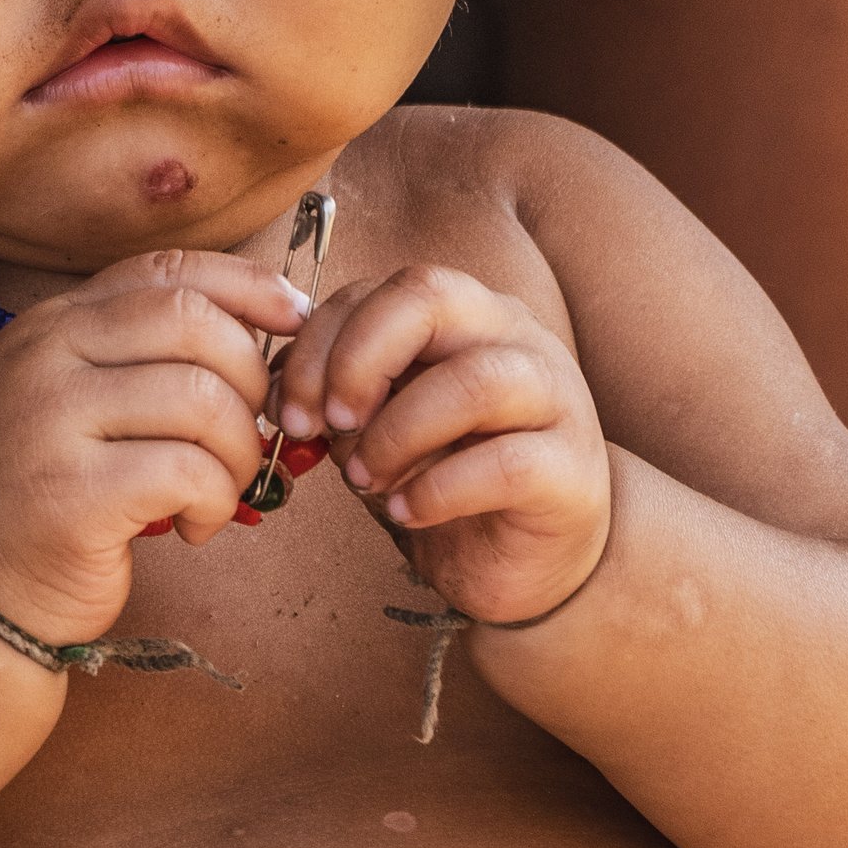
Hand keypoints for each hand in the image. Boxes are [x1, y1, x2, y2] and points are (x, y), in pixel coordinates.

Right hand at [0, 249, 309, 646]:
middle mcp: (41, 356)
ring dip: (240, 451)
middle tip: (250, 435)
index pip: (164, 271)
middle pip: (193, 322)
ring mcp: (48, 420)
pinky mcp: (70, 493)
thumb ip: (139, 357)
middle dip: (252, 378)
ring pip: (202, 398)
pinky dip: (215, 501)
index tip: (295, 319)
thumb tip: (266, 332)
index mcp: (49, 325)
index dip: (245, 286)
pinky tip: (194, 525)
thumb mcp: (75, 401)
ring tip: (222, 490)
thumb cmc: (45, 495)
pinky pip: (187, 472)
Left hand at [279, 268, 611, 626]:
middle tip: (329, 424)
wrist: (529, 557)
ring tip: (363, 480)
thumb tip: (278, 392)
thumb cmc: (448, 478)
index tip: (287, 409)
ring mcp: (554, 397)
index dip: (319, 342)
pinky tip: (406, 512)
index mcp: (463, 315)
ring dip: (396, 434)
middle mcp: (514, 337)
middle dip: (357, 360)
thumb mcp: (380, 427)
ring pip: (474, 381)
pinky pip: (504, 463)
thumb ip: (341, 397)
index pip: (382, 290)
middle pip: (431, 297)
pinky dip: (437, 490)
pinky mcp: (569, 469)